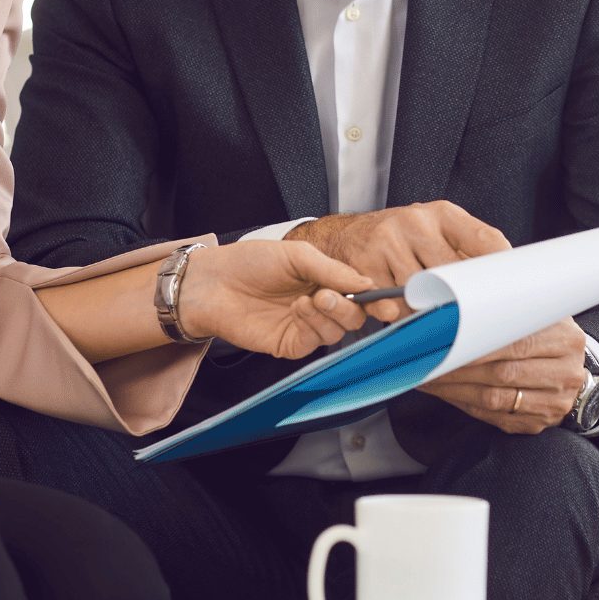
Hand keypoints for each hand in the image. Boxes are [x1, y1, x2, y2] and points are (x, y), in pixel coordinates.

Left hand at [175, 240, 372, 359]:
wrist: (214, 282)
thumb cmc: (250, 262)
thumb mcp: (297, 254)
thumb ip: (333, 270)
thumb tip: (367, 283)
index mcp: (325, 280)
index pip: (360, 292)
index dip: (375, 297)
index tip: (384, 297)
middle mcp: (319, 305)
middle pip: (355, 316)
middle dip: (351, 307)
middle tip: (331, 294)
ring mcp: (305, 326)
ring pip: (338, 331)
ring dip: (329, 315)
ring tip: (310, 298)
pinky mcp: (290, 345)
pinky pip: (315, 342)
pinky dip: (313, 326)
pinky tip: (299, 309)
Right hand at [286, 202, 510, 320]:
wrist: (346, 235)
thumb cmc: (402, 240)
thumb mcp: (435, 232)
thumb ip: (466, 252)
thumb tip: (504, 281)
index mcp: (443, 214)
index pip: (486, 240)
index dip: (500, 269)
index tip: (509, 290)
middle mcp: (417, 221)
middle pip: (454, 276)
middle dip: (458, 299)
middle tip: (464, 315)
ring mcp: (389, 240)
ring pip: (422, 294)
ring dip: (424, 310)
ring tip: (422, 308)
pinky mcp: (366, 263)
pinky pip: (392, 303)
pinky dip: (398, 313)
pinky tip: (397, 305)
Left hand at [418, 317, 587, 434]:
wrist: (568, 368)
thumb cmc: (544, 336)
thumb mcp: (535, 315)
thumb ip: (505, 310)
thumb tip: (454, 307)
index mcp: (565, 339)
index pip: (516, 343)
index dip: (478, 346)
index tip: (446, 343)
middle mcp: (566, 372)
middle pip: (504, 373)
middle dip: (460, 369)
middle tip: (429, 362)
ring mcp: (555, 401)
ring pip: (496, 399)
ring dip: (456, 390)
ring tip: (429, 378)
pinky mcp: (539, 421)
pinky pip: (496, 417)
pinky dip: (466, 405)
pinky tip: (448, 393)